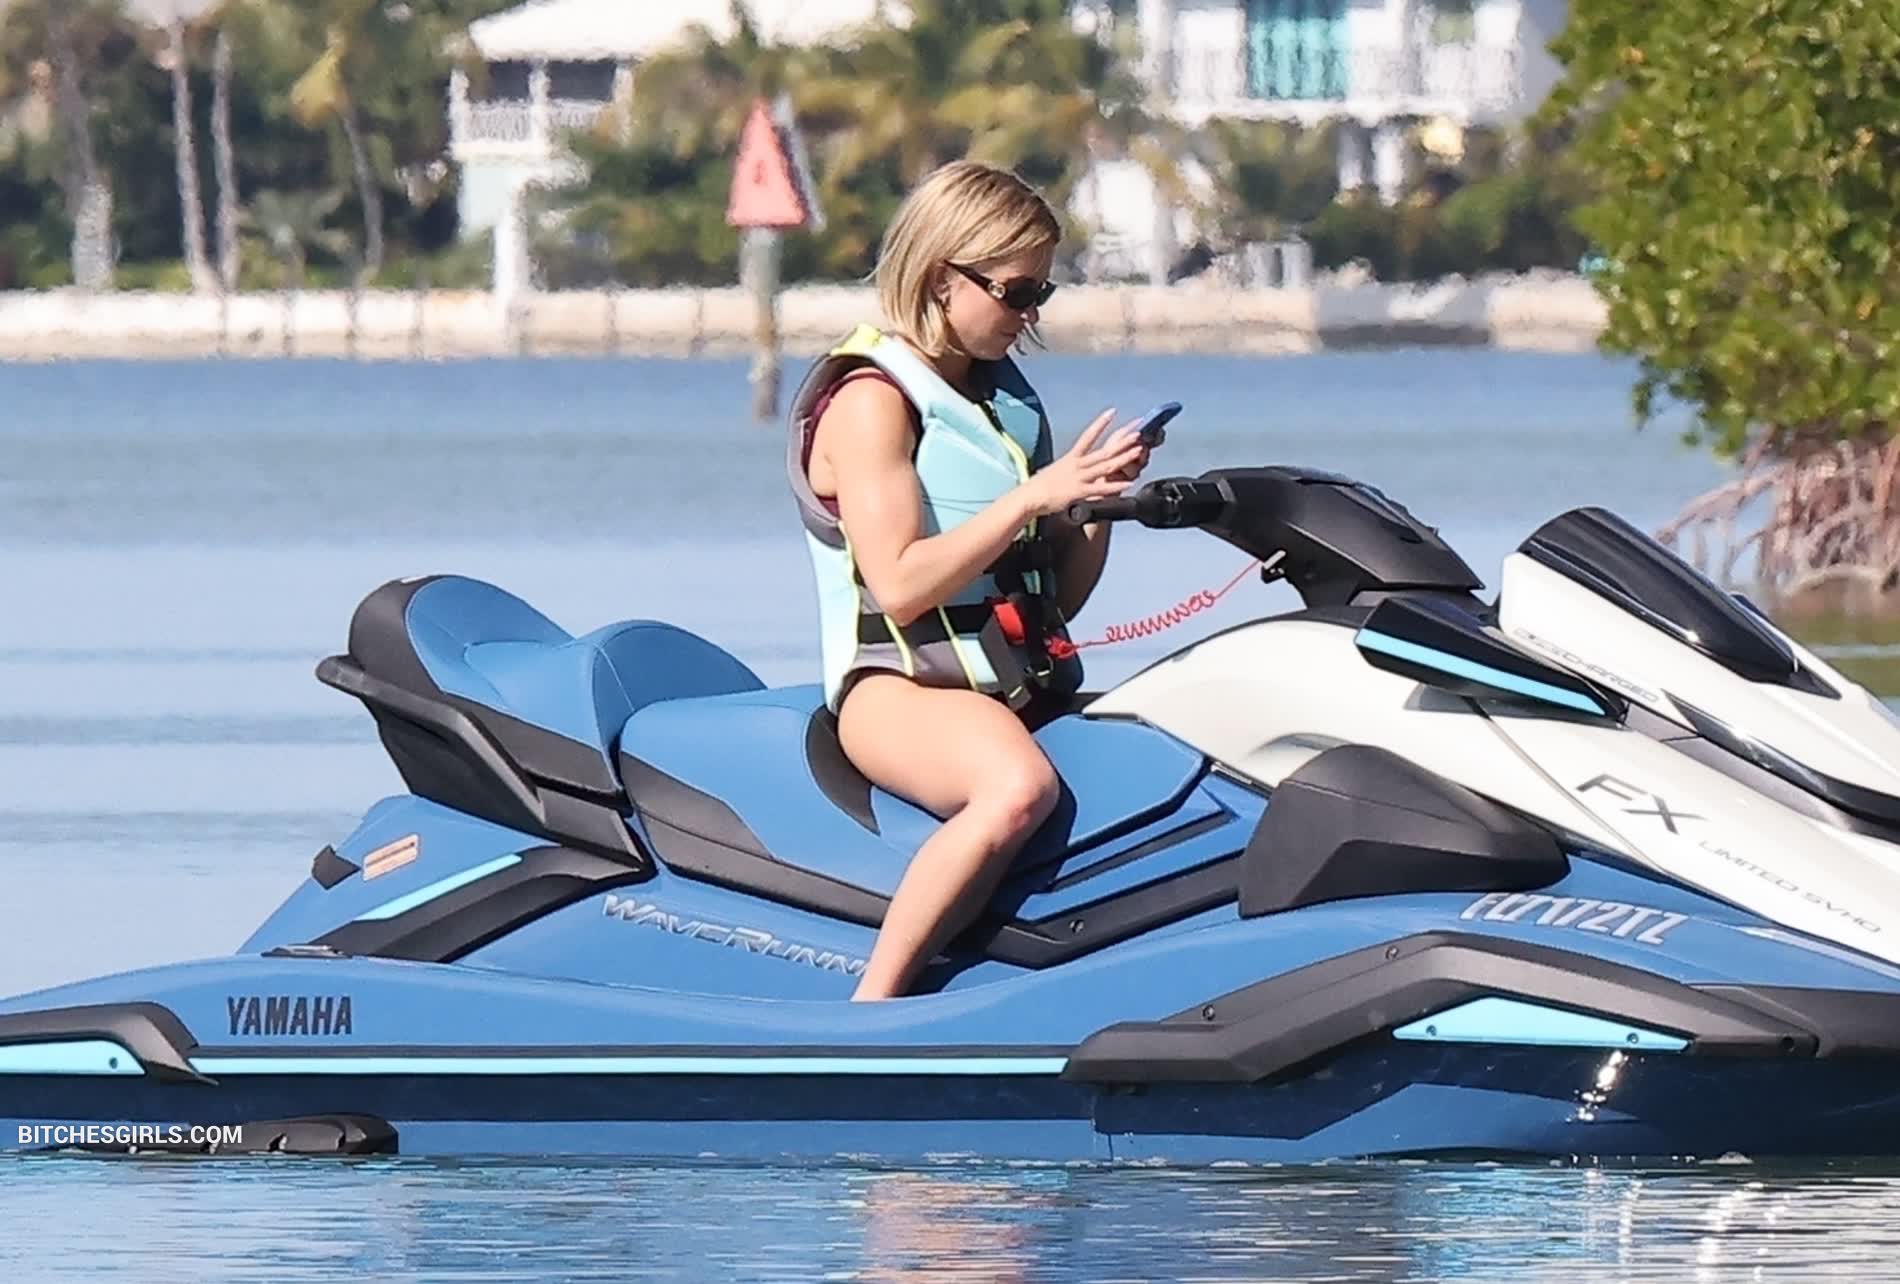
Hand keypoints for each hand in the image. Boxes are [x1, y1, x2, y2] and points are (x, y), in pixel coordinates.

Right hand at [1020, 409, 1146, 518]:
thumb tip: (1072, 467)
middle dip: (1122, 440)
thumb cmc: (1040, 486)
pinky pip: (1101, 489)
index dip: (1100, 423)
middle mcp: (1077, 464)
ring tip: (1138, 451)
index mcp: (1072, 458)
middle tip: (1137, 431)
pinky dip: (1116, 486)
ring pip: (1105, 466)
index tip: (1112, 411)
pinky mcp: (1079, 491)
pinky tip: (1128, 484)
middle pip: (1104, 450)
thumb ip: (1068, 468)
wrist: (1029, 497)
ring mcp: (1079, 477)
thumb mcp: (1056, 471)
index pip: (1088, 435)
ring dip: (1123, 458)